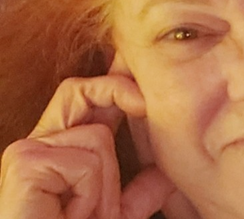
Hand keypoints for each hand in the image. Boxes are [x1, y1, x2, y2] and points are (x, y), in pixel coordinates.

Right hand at [0, 70, 175, 218]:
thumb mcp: (117, 212)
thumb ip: (140, 189)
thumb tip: (170, 170)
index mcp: (57, 149)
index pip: (84, 97)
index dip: (115, 84)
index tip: (145, 88)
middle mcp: (37, 144)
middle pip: (79, 90)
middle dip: (115, 90)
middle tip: (144, 104)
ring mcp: (28, 151)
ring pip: (98, 137)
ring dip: (105, 184)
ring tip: (83, 213)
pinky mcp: (27, 162)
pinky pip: (88, 160)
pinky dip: (93, 193)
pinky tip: (71, 213)